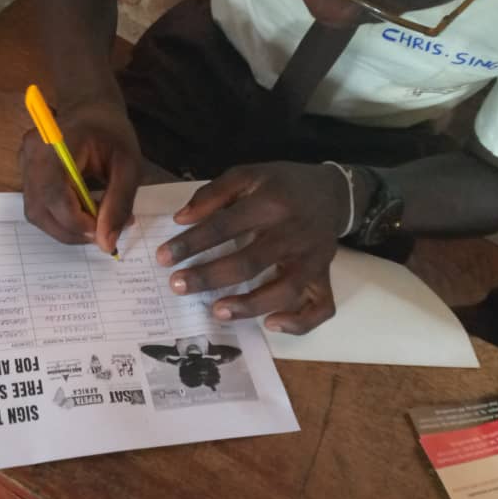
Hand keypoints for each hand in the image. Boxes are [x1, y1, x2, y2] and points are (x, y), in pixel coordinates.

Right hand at [20, 100, 141, 253]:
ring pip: (37, 213)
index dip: (77, 222)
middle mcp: (31, 154)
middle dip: (71, 231)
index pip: (55, 194)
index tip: (104, 233)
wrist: (89, 108)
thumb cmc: (111, 133)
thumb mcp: (128, 165)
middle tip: (102, 236)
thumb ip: (118, 203)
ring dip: (66, 229)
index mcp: (56, 143)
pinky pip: (39, 206)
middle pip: (40, 210)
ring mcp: (23, 164)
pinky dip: (60, 219)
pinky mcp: (25, 174)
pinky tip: (82, 214)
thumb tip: (107, 243)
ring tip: (95, 225)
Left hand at [155, 162, 348, 334]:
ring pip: (284, 291)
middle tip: (177, 286)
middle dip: (209, 277)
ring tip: (217, 311)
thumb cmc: (282, 184)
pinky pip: (321, 307)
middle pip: (249, 262)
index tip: (163, 257)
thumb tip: (180, 219)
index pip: (224, 226)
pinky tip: (271, 324)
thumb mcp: (248, 174)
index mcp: (270, 204)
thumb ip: (213, 193)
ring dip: (249, 305)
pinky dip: (299, 322)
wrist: (334, 192)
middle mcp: (293, 234)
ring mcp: (312, 259)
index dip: (191, 243)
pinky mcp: (325, 276)